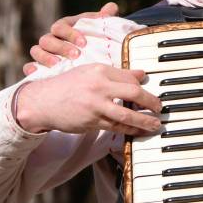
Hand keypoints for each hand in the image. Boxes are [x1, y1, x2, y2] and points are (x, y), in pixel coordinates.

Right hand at [14, 65, 161, 135]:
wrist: (42, 102)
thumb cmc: (68, 85)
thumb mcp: (90, 72)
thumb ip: (117, 74)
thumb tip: (142, 75)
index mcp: (100, 70)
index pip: (130, 78)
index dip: (144, 87)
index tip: (151, 93)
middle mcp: (98, 86)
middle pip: (133, 94)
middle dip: (151, 102)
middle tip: (160, 108)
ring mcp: (95, 105)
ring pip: (127, 115)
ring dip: (145, 121)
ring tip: (156, 124)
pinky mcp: (91, 122)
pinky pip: (116, 128)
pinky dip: (130, 130)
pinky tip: (138, 131)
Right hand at [23, 2, 119, 74]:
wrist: (89, 57)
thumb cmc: (93, 41)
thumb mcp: (98, 30)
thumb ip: (104, 19)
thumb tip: (111, 7)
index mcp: (63, 27)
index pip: (60, 27)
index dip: (70, 34)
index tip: (84, 43)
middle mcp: (51, 38)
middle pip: (46, 39)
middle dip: (60, 47)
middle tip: (76, 55)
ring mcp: (43, 52)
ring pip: (36, 51)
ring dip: (45, 57)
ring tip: (58, 65)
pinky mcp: (39, 66)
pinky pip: (29, 66)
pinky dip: (31, 69)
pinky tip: (35, 73)